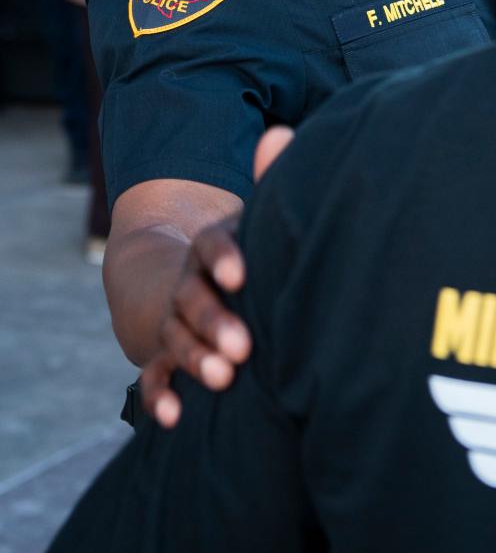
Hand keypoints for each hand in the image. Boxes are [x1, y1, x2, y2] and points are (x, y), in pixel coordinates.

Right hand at [140, 126, 295, 427]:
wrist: (173, 273)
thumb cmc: (238, 249)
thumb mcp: (251, 218)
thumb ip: (268, 179)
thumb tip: (283, 133)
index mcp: (211, 249)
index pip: (212, 246)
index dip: (224, 259)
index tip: (241, 275)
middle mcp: (187, 284)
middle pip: (193, 299)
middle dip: (215, 320)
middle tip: (244, 345)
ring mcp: (170, 320)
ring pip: (176, 337)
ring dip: (195, 358)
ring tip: (222, 378)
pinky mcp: (161, 355)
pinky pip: (155, 377)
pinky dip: (160, 397)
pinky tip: (173, 419)